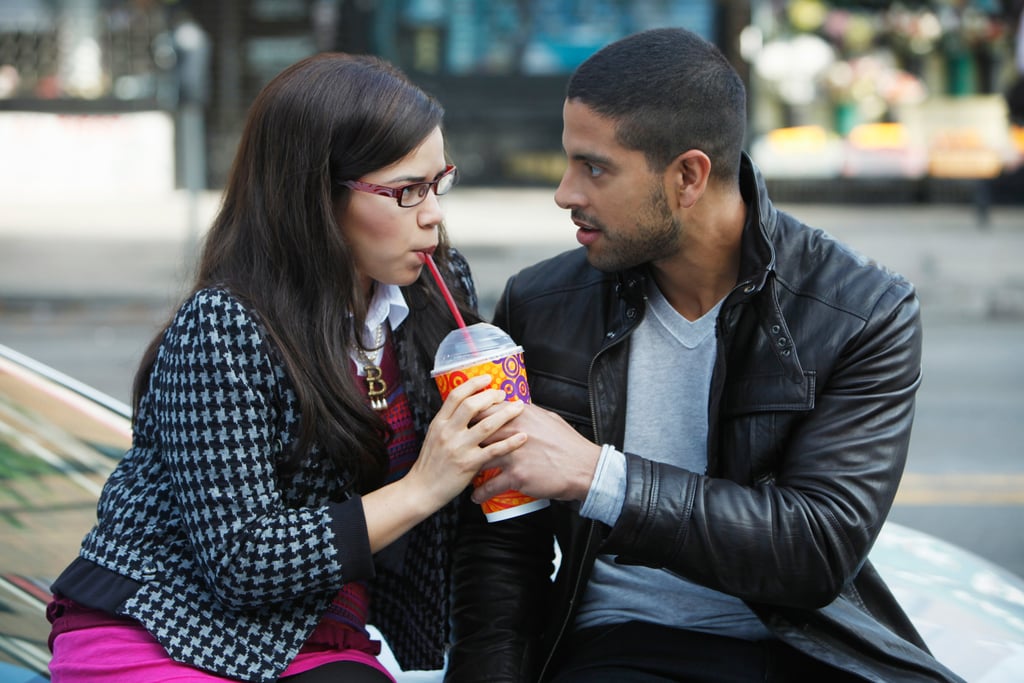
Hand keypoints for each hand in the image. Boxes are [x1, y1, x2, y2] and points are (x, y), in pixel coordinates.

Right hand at [407, 374, 526, 511]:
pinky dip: (510, 443)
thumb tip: (468, 406)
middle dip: (491, 396)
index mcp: (439, 423)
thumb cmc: (430, 464)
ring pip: (486, 426)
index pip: (456, 396)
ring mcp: (459, 448)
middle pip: (472, 406)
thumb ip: (449, 422)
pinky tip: (522, 437)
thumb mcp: (434, 436)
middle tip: (504, 394)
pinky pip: (494, 450)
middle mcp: (448, 432)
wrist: (422, 490)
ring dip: (506, 414)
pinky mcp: (469, 464)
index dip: (473, 384)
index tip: (487, 378)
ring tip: (519, 407)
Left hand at [472, 403, 600, 503]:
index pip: (485, 409)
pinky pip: (490, 486)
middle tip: (454, 449)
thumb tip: (515, 406)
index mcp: (520, 415)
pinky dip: (480, 493)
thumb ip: (527, 412)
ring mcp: (512, 454)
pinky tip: (475, 496)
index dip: (470, 415)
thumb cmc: (568, 443)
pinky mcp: (516, 476)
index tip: (462, 422)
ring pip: (478, 459)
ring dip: (467, 468)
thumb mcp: (548, 418)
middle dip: (463, 441)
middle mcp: (512, 431)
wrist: (583, 468)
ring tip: (461, 474)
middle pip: (476, 433)